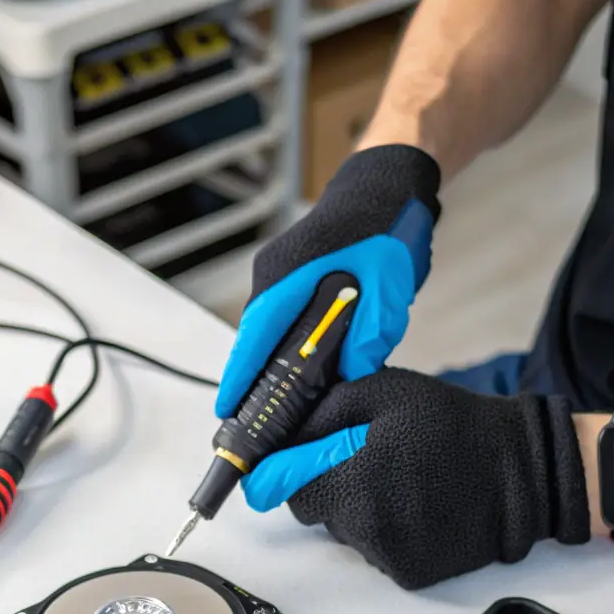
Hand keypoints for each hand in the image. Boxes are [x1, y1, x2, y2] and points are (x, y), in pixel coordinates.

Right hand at [214, 145, 440, 417]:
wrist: (386, 188)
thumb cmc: (385, 229)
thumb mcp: (388, 287)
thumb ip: (371, 333)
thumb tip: (351, 375)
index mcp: (290, 274)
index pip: (256, 334)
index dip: (240, 375)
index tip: (226, 409)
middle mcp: (274, 275)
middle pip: (253, 339)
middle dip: (248, 382)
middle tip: (248, 426)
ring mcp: (278, 275)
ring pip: (265, 333)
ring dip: (265, 367)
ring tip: (267, 411)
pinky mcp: (290, 279)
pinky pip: (278, 322)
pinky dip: (281, 349)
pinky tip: (293, 375)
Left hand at [243, 367, 590, 588]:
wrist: (521, 474)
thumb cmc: (455, 427)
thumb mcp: (383, 393)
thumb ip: (324, 411)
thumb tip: (280, 434)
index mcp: (354, 475)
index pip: (282, 488)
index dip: (282, 472)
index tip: (281, 466)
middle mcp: (365, 523)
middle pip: (311, 510)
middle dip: (325, 484)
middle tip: (365, 460)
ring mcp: (387, 554)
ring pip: (342, 532)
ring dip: (356, 508)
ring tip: (400, 481)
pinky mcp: (408, 574)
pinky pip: (373, 552)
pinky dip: (383, 532)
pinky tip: (414, 507)